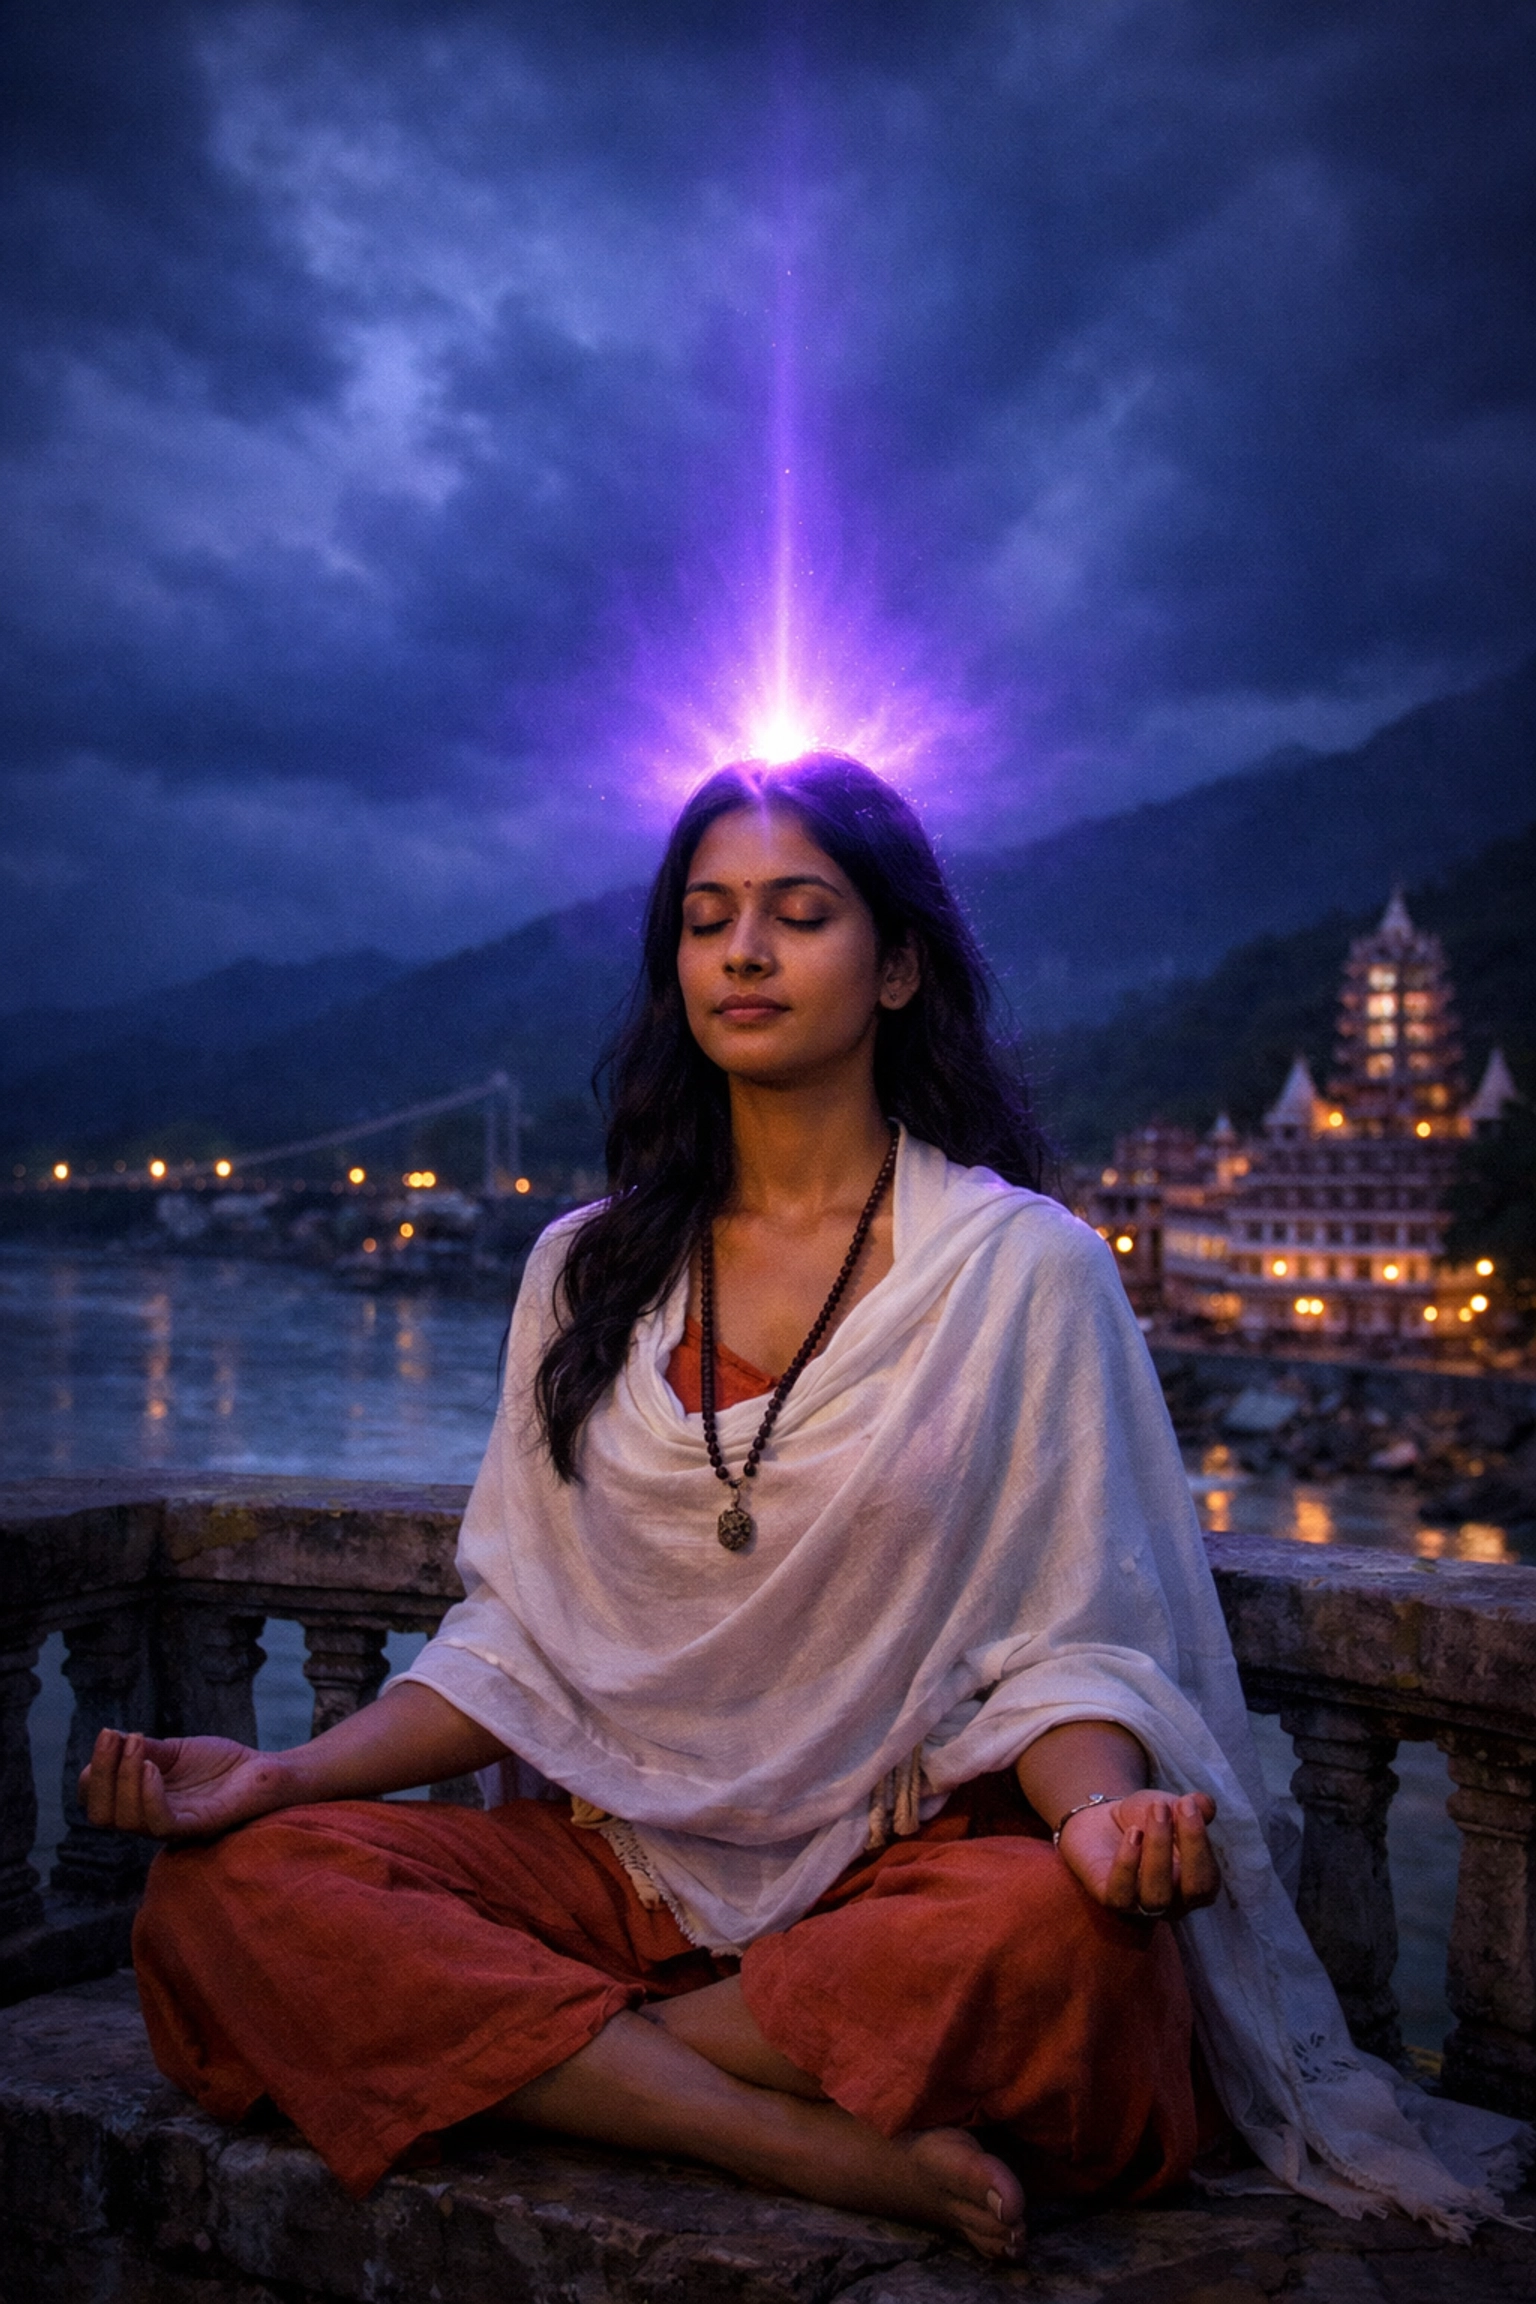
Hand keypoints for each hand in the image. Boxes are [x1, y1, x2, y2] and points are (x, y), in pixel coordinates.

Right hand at [80, 1727, 287, 1840]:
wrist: (266, 1769)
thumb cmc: (221, 1764)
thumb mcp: (174, 1752)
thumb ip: (143, 1752)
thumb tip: (110, 1740)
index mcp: (140, 1803)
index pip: (97, 1803)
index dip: (93, 1773)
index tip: (108, 1734)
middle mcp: (150, 1820)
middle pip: (101, 1815)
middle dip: (100, 1775)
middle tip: (113, 1737)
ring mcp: (173, 1826)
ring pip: (126, 1819)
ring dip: (123, 1777)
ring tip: (136, 1745)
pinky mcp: (198, 1827)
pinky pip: (161, 1823)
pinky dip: (148, 1795)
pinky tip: (152, 1768)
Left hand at [1056, 1788, 1218, 1920]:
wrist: (1102, 1822)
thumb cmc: (1145, 1819)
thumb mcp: (1170, 1805)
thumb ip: (1193, 1806)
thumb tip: (1206, 1804)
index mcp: (1196, 1884)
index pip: (1209, 1878)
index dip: (1200, 1841)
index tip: (1186, 1802)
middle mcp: (1175, 1902)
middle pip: (1192, 1891)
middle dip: (1185, 1847)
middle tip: (1164, 1809)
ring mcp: (1143, 1905)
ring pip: (1156, 1897)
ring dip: (1154, 1852)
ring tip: (1141, 1821)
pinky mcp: (1111, 1900)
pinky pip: (1121, 1896)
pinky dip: (1127, 1865)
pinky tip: (1130, 1835)